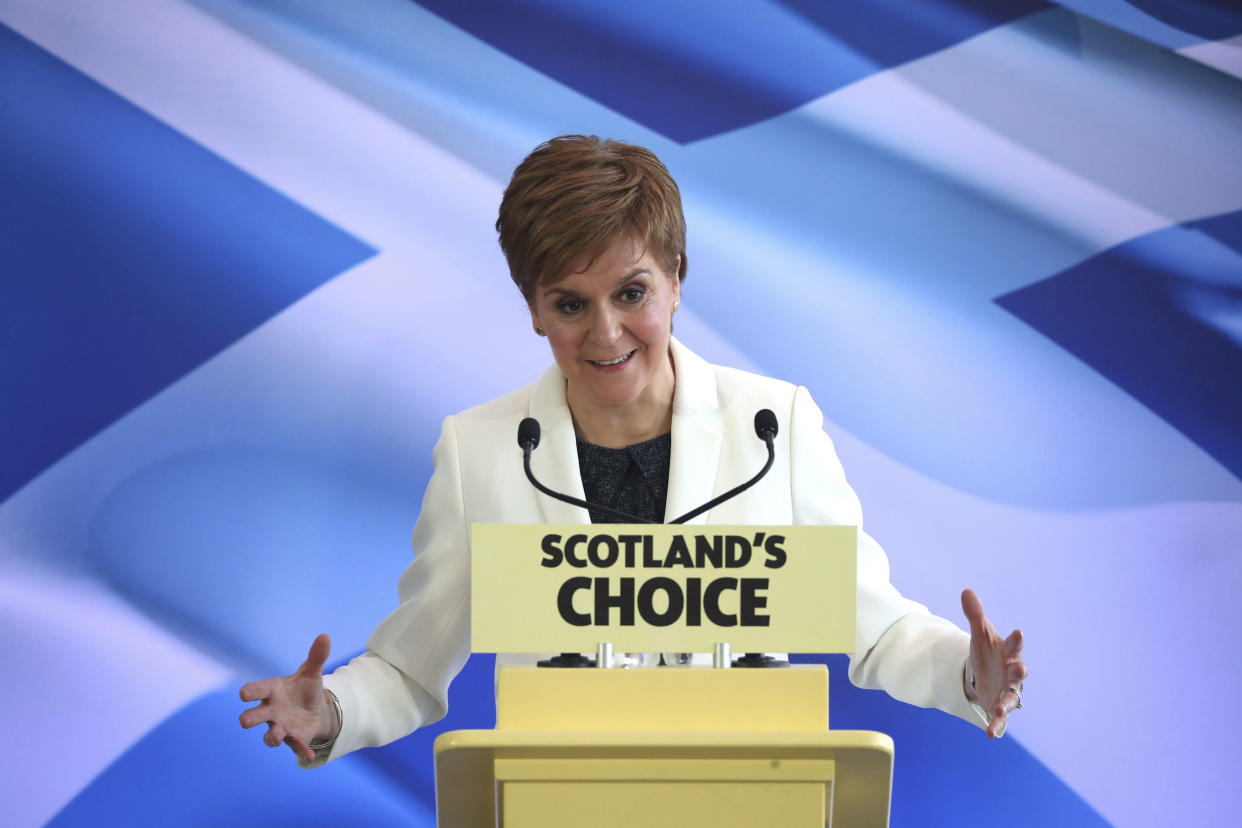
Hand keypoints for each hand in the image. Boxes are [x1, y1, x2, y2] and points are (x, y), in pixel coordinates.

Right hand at [239, 633, 334, 761]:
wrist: (313, 707)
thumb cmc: (303, 688)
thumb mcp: (311, 673)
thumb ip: (316, 657)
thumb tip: (325, 636)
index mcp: (272, 691)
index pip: (255, 690)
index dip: (249, 692)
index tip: (244, 694)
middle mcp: (271, 711)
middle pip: (254, 716)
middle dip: (249, 719)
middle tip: (245, 721)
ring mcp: (281, 726)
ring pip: (270, 736)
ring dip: (273, 737)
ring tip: (278, 737)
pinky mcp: (295, 738)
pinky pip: (296, 746)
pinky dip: (302, 751)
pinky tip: (310, 755)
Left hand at [961, 589, 1026, 737]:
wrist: (986, 672)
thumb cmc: (988, 650)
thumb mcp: (979, 633)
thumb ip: (975, 615)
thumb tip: (966, 591)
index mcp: (1008, 652)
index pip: (1015, 644)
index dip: (1016, 639)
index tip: (1018, 632)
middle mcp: (1012, 672)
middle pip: (1019, 671)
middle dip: (1019, 670)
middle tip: (1020, 669)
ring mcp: (1008, 689)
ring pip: (1012, 697)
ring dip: (1008, 703)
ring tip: (1000, 709)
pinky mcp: (1000, 704)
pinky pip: (1001, 717)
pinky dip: (997, 725)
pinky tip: (990, 734)